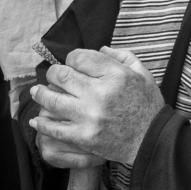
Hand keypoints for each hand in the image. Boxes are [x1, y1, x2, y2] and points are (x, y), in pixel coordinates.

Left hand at [28, 46, 162, 167]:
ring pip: (52, 100)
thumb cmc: (148, 105)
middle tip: (53, 77)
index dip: (72, 58)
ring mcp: (89, 117)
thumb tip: (100, 49)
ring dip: (41, 94)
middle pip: (61, 75)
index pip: (79, 57)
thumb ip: (122, 56)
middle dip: (53, 73)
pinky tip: (38, 119)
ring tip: (38, 92)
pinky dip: (43, 123)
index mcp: (115, 75)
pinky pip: (55, 129)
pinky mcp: (84, 137)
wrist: (153, 140)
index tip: (73, 64)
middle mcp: (100, 94)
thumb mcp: (143, 73)